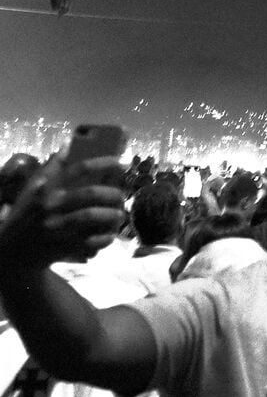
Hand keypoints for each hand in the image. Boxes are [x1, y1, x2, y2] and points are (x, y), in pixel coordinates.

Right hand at [0, 154, 127, 268]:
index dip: (105, 163)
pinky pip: (89, 242)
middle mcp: (51, 205)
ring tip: (119, 214)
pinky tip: (110, 235)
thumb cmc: (26, 216)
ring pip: (90, 216)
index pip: (79, 168)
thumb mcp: (32, 189)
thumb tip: (68, 144)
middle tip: (122, 194)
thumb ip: (51, 168)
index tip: (124, 162)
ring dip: (111, 215)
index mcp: (47, 188)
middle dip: (113, 192)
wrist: (12, 252)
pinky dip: (104, 238)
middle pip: (89, 193)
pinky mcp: (61, 247)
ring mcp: (55, 227)